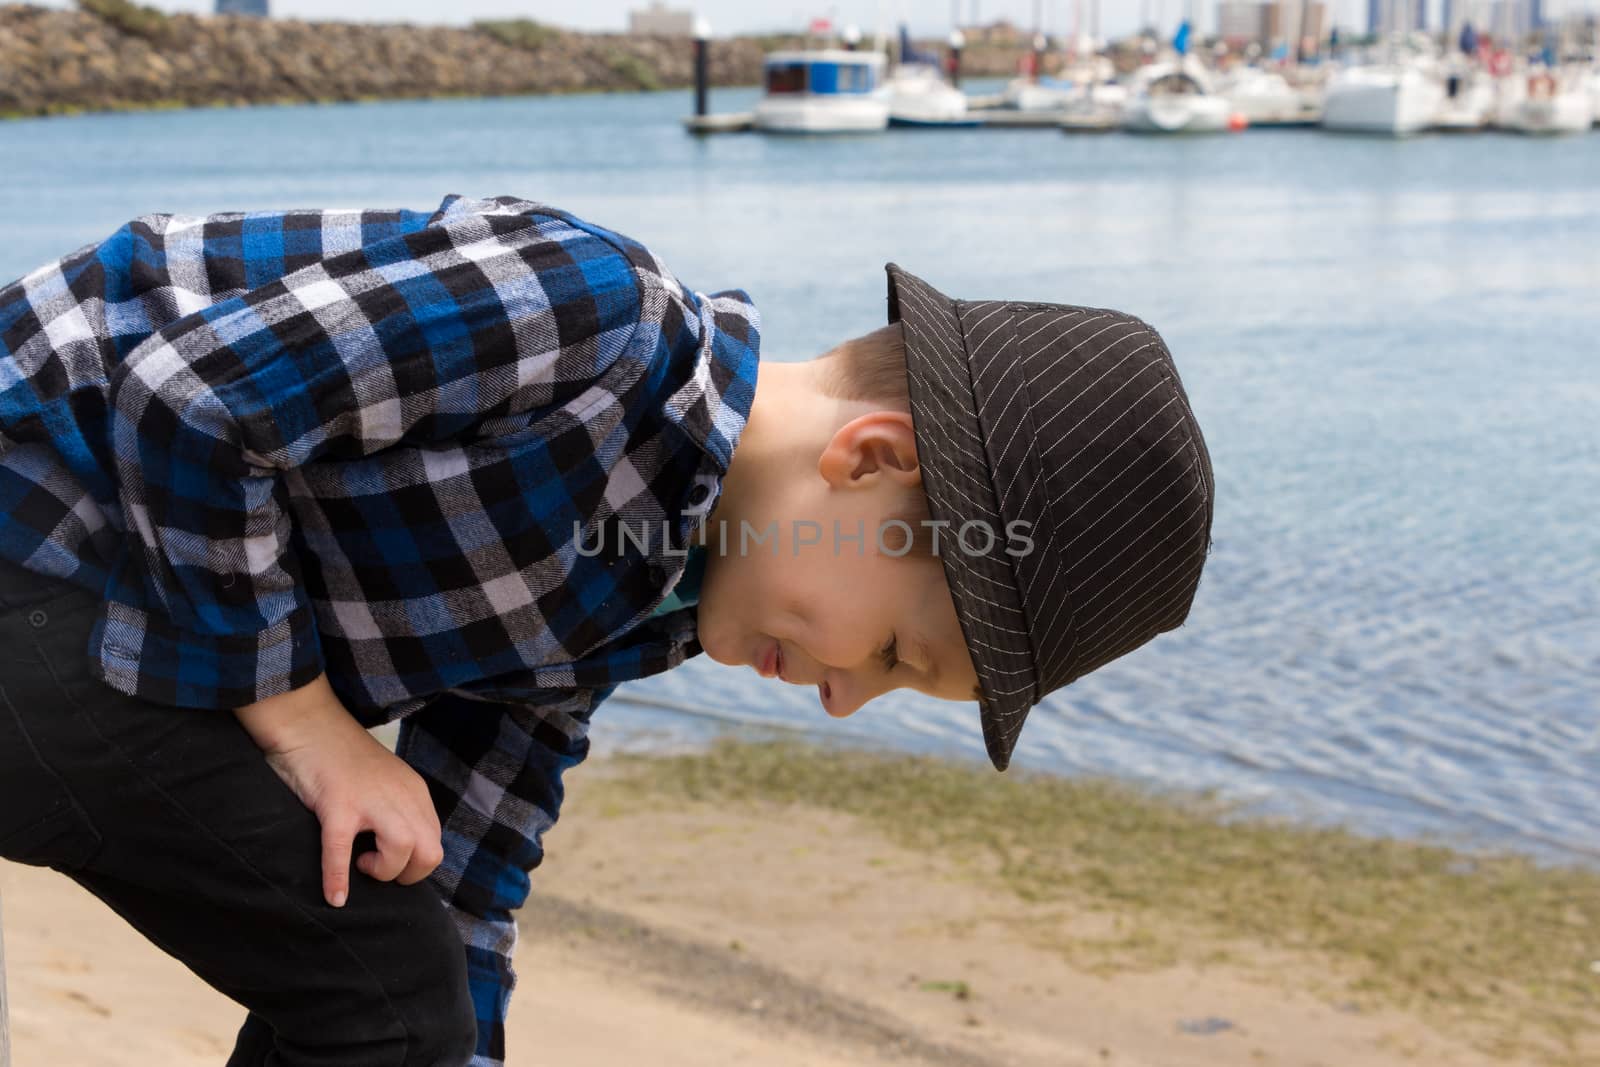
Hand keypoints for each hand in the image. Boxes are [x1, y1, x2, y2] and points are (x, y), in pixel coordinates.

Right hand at [235, 673, 443, 907]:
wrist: (308, 722)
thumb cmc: (339, 758)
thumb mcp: (384, 783)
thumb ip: (396, 810)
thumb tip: (398, 853)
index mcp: (415, 792)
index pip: (435, 842)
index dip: (414, 864)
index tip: (389, 862)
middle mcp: (402, 796)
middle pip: (431, 852)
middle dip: (408, 874)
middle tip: (377, 868)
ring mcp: (371, 799)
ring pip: (402, 852)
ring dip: (382, 871)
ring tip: (360, 862)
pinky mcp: (338, 804)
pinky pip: (342, 852)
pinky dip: (338, 880)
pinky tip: (335, 897)